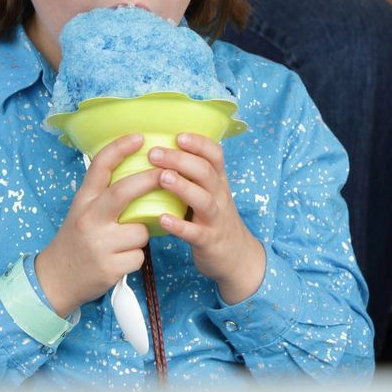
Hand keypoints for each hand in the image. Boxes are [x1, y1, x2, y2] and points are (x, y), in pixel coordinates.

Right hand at [35, 134, 157, 317]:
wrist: (57, 279)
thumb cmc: (76, 239)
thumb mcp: (82, 210)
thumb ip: (103, 194)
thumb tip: (138, 173)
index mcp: (83, 200)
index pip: (99, 167)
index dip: (120, 148)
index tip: (139, 137)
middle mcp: (89, 218)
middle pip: (123, 191)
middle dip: (149, 179)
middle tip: (167, 172)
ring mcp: (99, 243)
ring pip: (140, 230)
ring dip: (141, 235)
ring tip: (124, 242)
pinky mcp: (110, 268)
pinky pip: (139, 256)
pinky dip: (135, 257)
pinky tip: (120, 260)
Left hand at [148, 134, 265, 304]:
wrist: (237, 257)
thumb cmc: (213, 217)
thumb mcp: (209, 191)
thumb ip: (191, 173)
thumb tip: (158, 148)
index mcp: (218, 181)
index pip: (215, 155)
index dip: (199, 143)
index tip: (178, 135)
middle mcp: (219, 196)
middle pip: (205, 172)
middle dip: (180, 160)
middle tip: (154, 153)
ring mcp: (216, 219)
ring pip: (203, 199)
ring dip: (182, 187)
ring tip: (162, 178)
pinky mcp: (209, 241)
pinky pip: (196, 233)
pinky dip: (179, 226)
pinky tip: (162, 219)